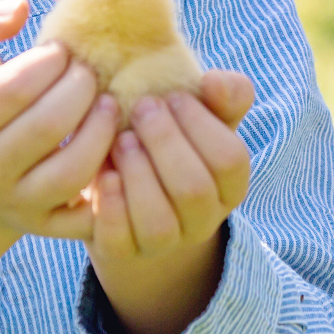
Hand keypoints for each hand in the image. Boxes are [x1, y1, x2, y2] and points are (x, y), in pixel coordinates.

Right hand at [0, 0, 119, 240]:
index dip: (49, 62)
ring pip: (73, 171)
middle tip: (92, 71)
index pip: (13, 89)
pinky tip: (117, 148)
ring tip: (111, 102)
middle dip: (81, 88)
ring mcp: (20, 204)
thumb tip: (20, 6)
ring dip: (103, 130)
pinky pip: (90, 215)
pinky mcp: (49, 228)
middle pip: (47, 127)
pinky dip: (112, 183)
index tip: (63, 49)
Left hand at [90, 71, 252, 259]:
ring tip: (121, 139)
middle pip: (194, 190)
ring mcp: (165, 243)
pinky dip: (111, 207)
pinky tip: (104, 174)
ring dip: (138, 175)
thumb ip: (221, 94)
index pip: (230, 160)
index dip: (201, 125)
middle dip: (165, 143)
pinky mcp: (124, 252)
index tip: (172, 95)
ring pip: (159, 223)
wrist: (125, 181)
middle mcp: (204, 220)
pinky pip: (120, 241)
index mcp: (229, 185)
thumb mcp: (196, 114)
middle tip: (141, 107)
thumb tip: (216, 82)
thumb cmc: (167, 138)